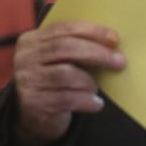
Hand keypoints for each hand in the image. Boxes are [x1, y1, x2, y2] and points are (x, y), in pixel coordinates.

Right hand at [12, 21, 123, 145]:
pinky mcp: (34, 102)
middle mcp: (25, 58)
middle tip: (119, 61)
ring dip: (89, 81)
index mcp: (32, 40)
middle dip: (97, 53)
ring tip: (97, 88)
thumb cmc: (55, 81)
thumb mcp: (59, 59)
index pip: (64, 29)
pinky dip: (87, 100)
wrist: (36, 116)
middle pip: (65, 48)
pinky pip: (67, 98)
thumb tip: (112, 41)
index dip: (92, 31)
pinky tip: (96, 103)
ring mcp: (28, 80)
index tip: (115, 39)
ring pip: (66, 74)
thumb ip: (76, 46)